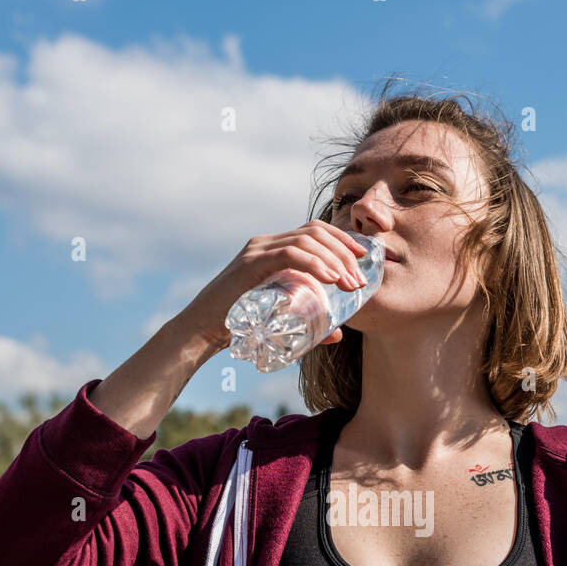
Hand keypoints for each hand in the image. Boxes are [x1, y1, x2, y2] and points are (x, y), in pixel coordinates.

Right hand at [174, 219, 368, 351]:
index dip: (343, 241)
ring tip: (349, 283)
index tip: (364, 259)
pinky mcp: (251, 263)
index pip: (315, 231)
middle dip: (345, 251)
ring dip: (335, 259)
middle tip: (360, 278)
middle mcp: (266, 243)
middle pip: (316, 231)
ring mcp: (258, 250)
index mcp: (274, 249)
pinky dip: (315, 263)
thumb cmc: (239, 327)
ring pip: (307, 240)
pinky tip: (331, 278)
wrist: (202, 332)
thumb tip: (339, 334)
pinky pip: (290, 253)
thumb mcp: (281, 320)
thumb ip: (310, 323)